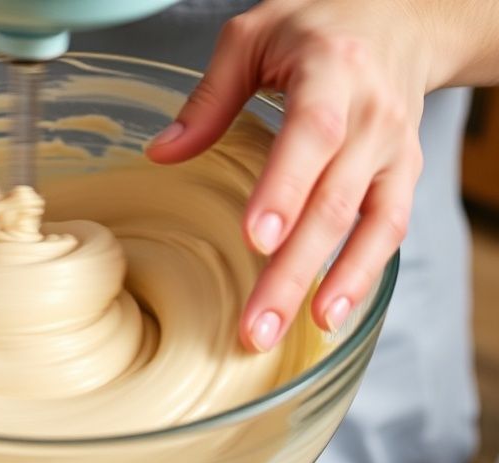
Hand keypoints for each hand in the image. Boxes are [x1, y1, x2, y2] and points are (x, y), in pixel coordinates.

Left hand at [147, 0, 433, 351]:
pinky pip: (389, 230)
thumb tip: (161, 154)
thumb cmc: (317, 27)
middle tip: (257, 325)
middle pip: (334, 200)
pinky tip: (330, 314)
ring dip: (330, 285)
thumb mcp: (253, 36)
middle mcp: (371, 116)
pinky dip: (363, 275)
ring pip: (368, 225)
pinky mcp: (403, 175)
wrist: (399, 22)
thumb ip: (209, 97)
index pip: (312, 136)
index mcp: (331, 73)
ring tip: (289, 330)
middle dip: (294, 269)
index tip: (255, 239)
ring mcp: (394, 150)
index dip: (286, 189)